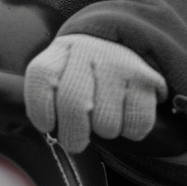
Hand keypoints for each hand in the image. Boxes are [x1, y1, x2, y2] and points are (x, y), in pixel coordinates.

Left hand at [24, 34, 167, 153]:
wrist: (126, 45)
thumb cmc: (85, 73)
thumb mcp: (60, 74)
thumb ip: (48, 99)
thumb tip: (49, 131)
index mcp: (60, 51)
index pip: (42, 78)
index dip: (41, 111)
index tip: (48, 124)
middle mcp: (88, 52)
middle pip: (73, 105)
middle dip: (73, 135)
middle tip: (75, 140)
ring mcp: (118, 63)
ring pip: (107, 123)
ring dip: (106, 131)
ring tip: (105, 118)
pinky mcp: (146, 78)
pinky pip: (136, 124)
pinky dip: (131, 131)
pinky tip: (126, 115)